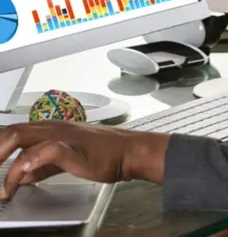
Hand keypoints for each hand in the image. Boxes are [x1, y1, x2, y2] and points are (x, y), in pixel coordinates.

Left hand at [0, 121, 169, 199]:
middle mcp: (53, 129)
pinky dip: (32, 161)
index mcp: (50, 130)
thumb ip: (42, 166)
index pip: (14, 132)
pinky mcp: (73, 147)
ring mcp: (63, 136)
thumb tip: (22, 175)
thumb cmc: (103, 154)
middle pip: (12, 132)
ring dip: (3, 159)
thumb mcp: (65, 159)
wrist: (128, 151)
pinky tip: (23, 174)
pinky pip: (48, 150)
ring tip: (1, 184)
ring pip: (23, 137)